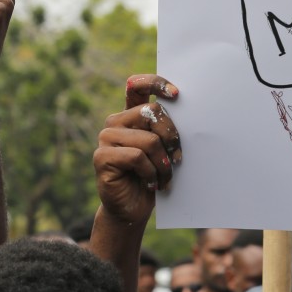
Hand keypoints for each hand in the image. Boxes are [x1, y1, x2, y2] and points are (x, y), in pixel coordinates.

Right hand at [93, 74, 180, 225]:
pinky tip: (151, 183)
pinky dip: (151, 173)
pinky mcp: (101, 157)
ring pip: (149, 140)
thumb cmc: (154, 177)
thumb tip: (190, 115)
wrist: (133, 208)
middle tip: (178, 159)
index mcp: (131, 116)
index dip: (156, 83)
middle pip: (152, 112)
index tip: (176, 94)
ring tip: (165, 178)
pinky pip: (137, 157)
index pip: (138, 86)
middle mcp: (116, 122)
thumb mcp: (165, 151)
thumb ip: (167, 131)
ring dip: (164, 163)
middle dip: (172, 137)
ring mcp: (106, 138)